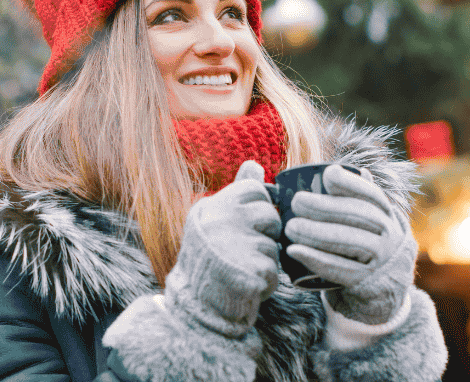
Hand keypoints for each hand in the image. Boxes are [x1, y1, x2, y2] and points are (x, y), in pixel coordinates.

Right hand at [164, 160, 280, 337]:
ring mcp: (235, 246)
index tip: (243, 225)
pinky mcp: (250, 271)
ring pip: (274, 245)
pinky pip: (274, 270)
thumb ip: (238, 192)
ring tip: (240, 268)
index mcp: (213, 206)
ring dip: (264, 260)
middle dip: (264, 235)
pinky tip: (245, 284)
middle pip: (270, 216)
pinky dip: (265, 281)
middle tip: (241, 250)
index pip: (256, 190)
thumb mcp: (216, 219)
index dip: (257, 209)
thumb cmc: (210, 258)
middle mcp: (222, 221)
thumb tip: (254, 164)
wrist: (194, 306)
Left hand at [285, 164, 416, 324]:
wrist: (385, 292)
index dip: (351, 183)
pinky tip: (294, 251)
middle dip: (326, 206)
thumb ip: (354, 200)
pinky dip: (316, 259)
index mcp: (386, 214)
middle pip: (359, 216)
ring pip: (351, 241)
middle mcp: (389, 234)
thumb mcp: (369, 224)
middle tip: (297, 202)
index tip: (327, 175)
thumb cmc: (365, 248)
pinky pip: (341, 269)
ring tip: (290, 227)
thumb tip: (332, 171)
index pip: (371, 194)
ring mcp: (381, 259)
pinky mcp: (367, 282)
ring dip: (317, 232)